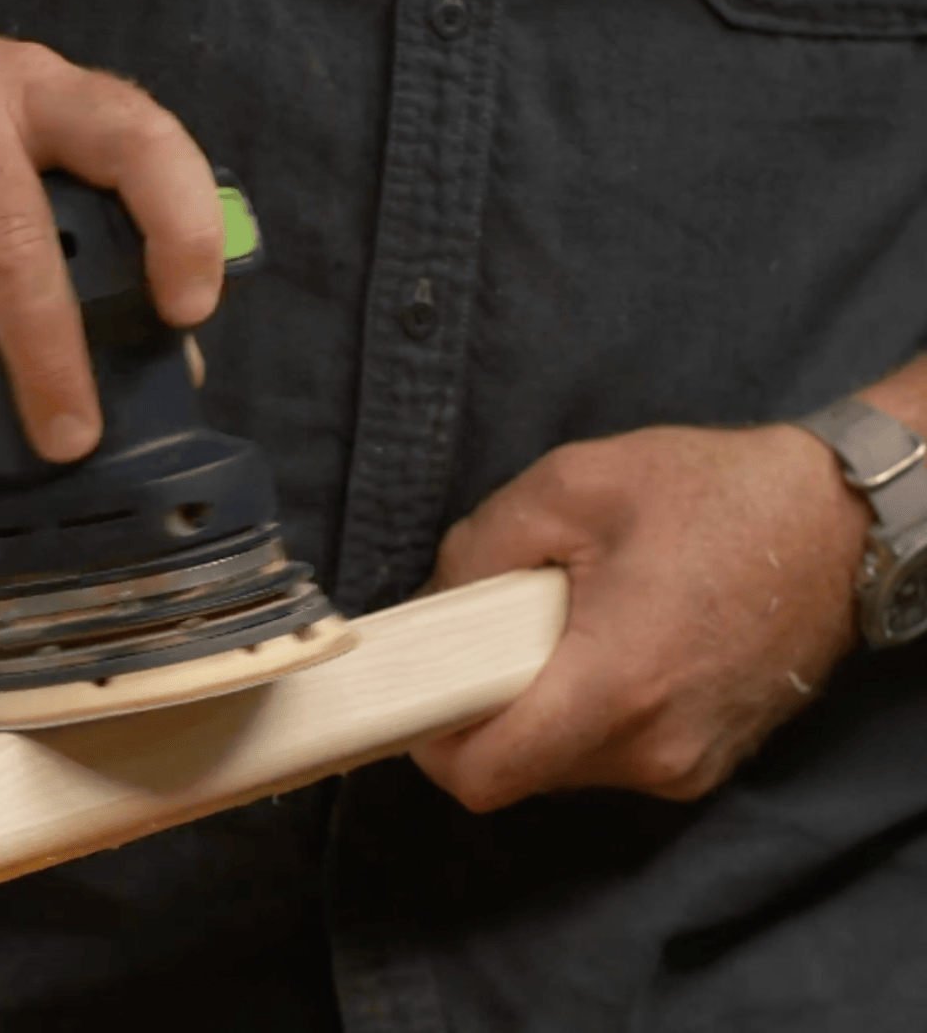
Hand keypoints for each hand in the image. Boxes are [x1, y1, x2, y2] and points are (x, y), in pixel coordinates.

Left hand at [411, 423, 868, 811]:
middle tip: (485, 640)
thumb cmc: (713, 495)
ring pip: (562, 766)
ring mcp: (686, 764)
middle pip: (516, 771)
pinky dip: (585, 715)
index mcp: (613, 683)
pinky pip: (610, 758)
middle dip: (483, 713)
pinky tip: (602, 648)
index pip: (484, 776)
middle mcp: (652, 746)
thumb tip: (430, 605)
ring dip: (536, 711)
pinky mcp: (706, 763)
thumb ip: (477, 549)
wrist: (841, 523)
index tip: (418, 698)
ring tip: (554, 632)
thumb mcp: (569, 485)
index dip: (431, 746)